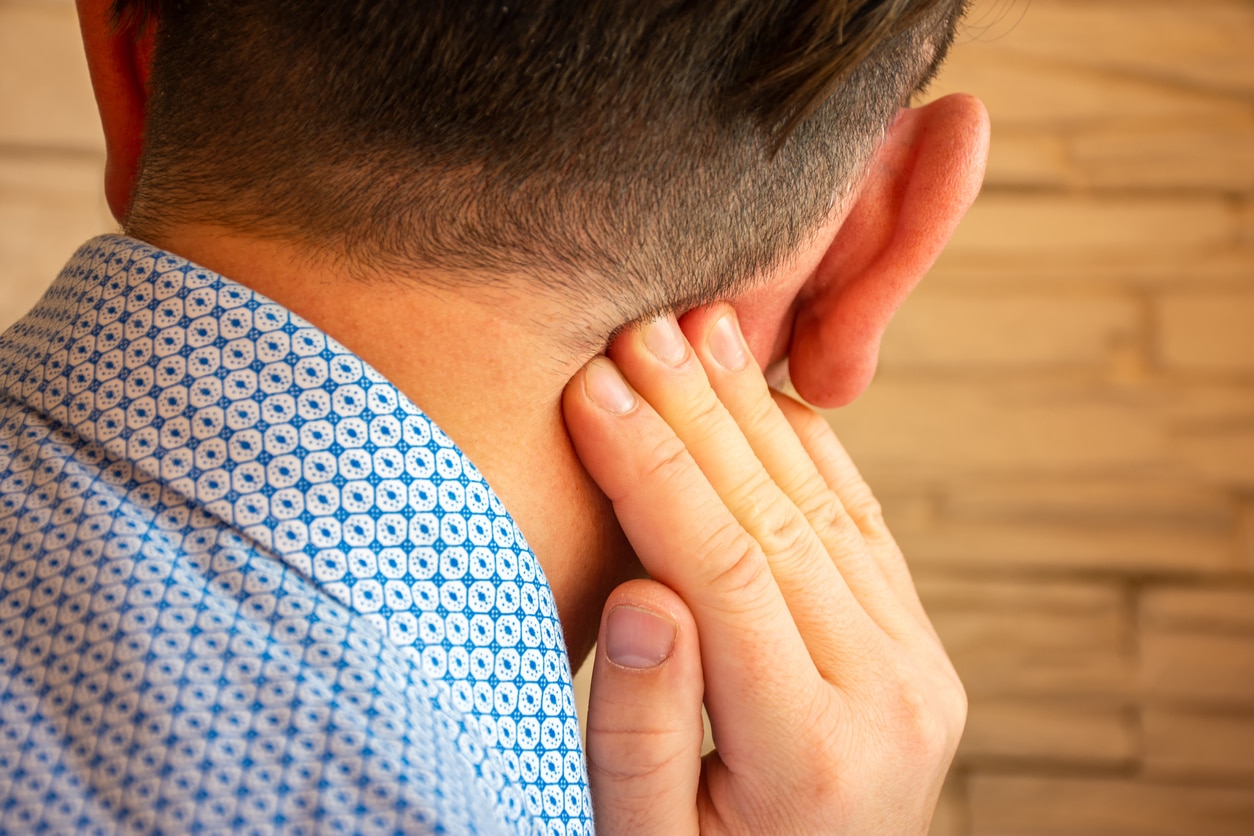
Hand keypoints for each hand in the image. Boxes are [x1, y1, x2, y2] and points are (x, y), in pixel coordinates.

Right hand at [562, 306, 964, 833]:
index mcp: (812, 756)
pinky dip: (812, 450)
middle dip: (698, 417)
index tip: (591, 390)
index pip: (724, 574)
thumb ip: (643, 728)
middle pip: (778, 522)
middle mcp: (889, 699)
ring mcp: (917, 667)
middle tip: (640, 328)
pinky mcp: (916, 645)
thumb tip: (644, 590)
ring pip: (824, 509)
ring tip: (701, 329)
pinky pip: (862, 526)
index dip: (652, 472)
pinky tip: (766, 390)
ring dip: (755, 412)